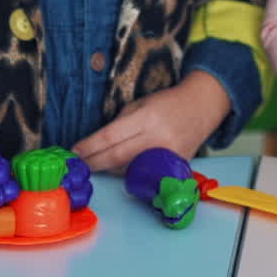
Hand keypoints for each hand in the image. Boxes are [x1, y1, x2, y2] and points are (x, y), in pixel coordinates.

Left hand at [73, 72, 231, 172]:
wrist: (201, 107)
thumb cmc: (167, 102)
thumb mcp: (141, 104)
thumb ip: (120, 124)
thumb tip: (96, 144)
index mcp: (147, 117)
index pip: (111, 136)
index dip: (90, 146)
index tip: (75, 151)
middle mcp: (158, 138)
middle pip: (118, 156)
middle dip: (94, 162)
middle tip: (79, 164)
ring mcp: (167, 155)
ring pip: (129, 169)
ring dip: (110, 168)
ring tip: (97, 163)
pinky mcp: (174, 166)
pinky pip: (145, 174)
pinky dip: (129, 172)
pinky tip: (120, 167)